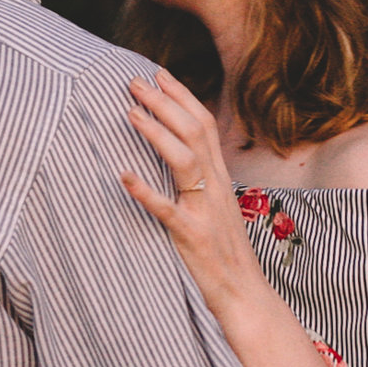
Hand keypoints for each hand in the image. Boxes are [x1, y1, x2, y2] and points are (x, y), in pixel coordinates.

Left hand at [121, 72, 261, 309]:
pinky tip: (123, 176)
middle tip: (133, 82)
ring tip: (130, 113)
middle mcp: (215, 187)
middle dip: (164, 103)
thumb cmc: (225, 251)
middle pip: (194, 132)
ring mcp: (205, 210)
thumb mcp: (216, 206)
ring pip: (184, 160)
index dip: (181, 96)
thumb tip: (176, 154)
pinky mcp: (192, 236)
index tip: (158, 73)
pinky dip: (145, 191)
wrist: (244, 293)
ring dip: (156, 133)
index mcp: (220, 177)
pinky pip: (167, 210)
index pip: (204, 124)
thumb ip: (200, 179)